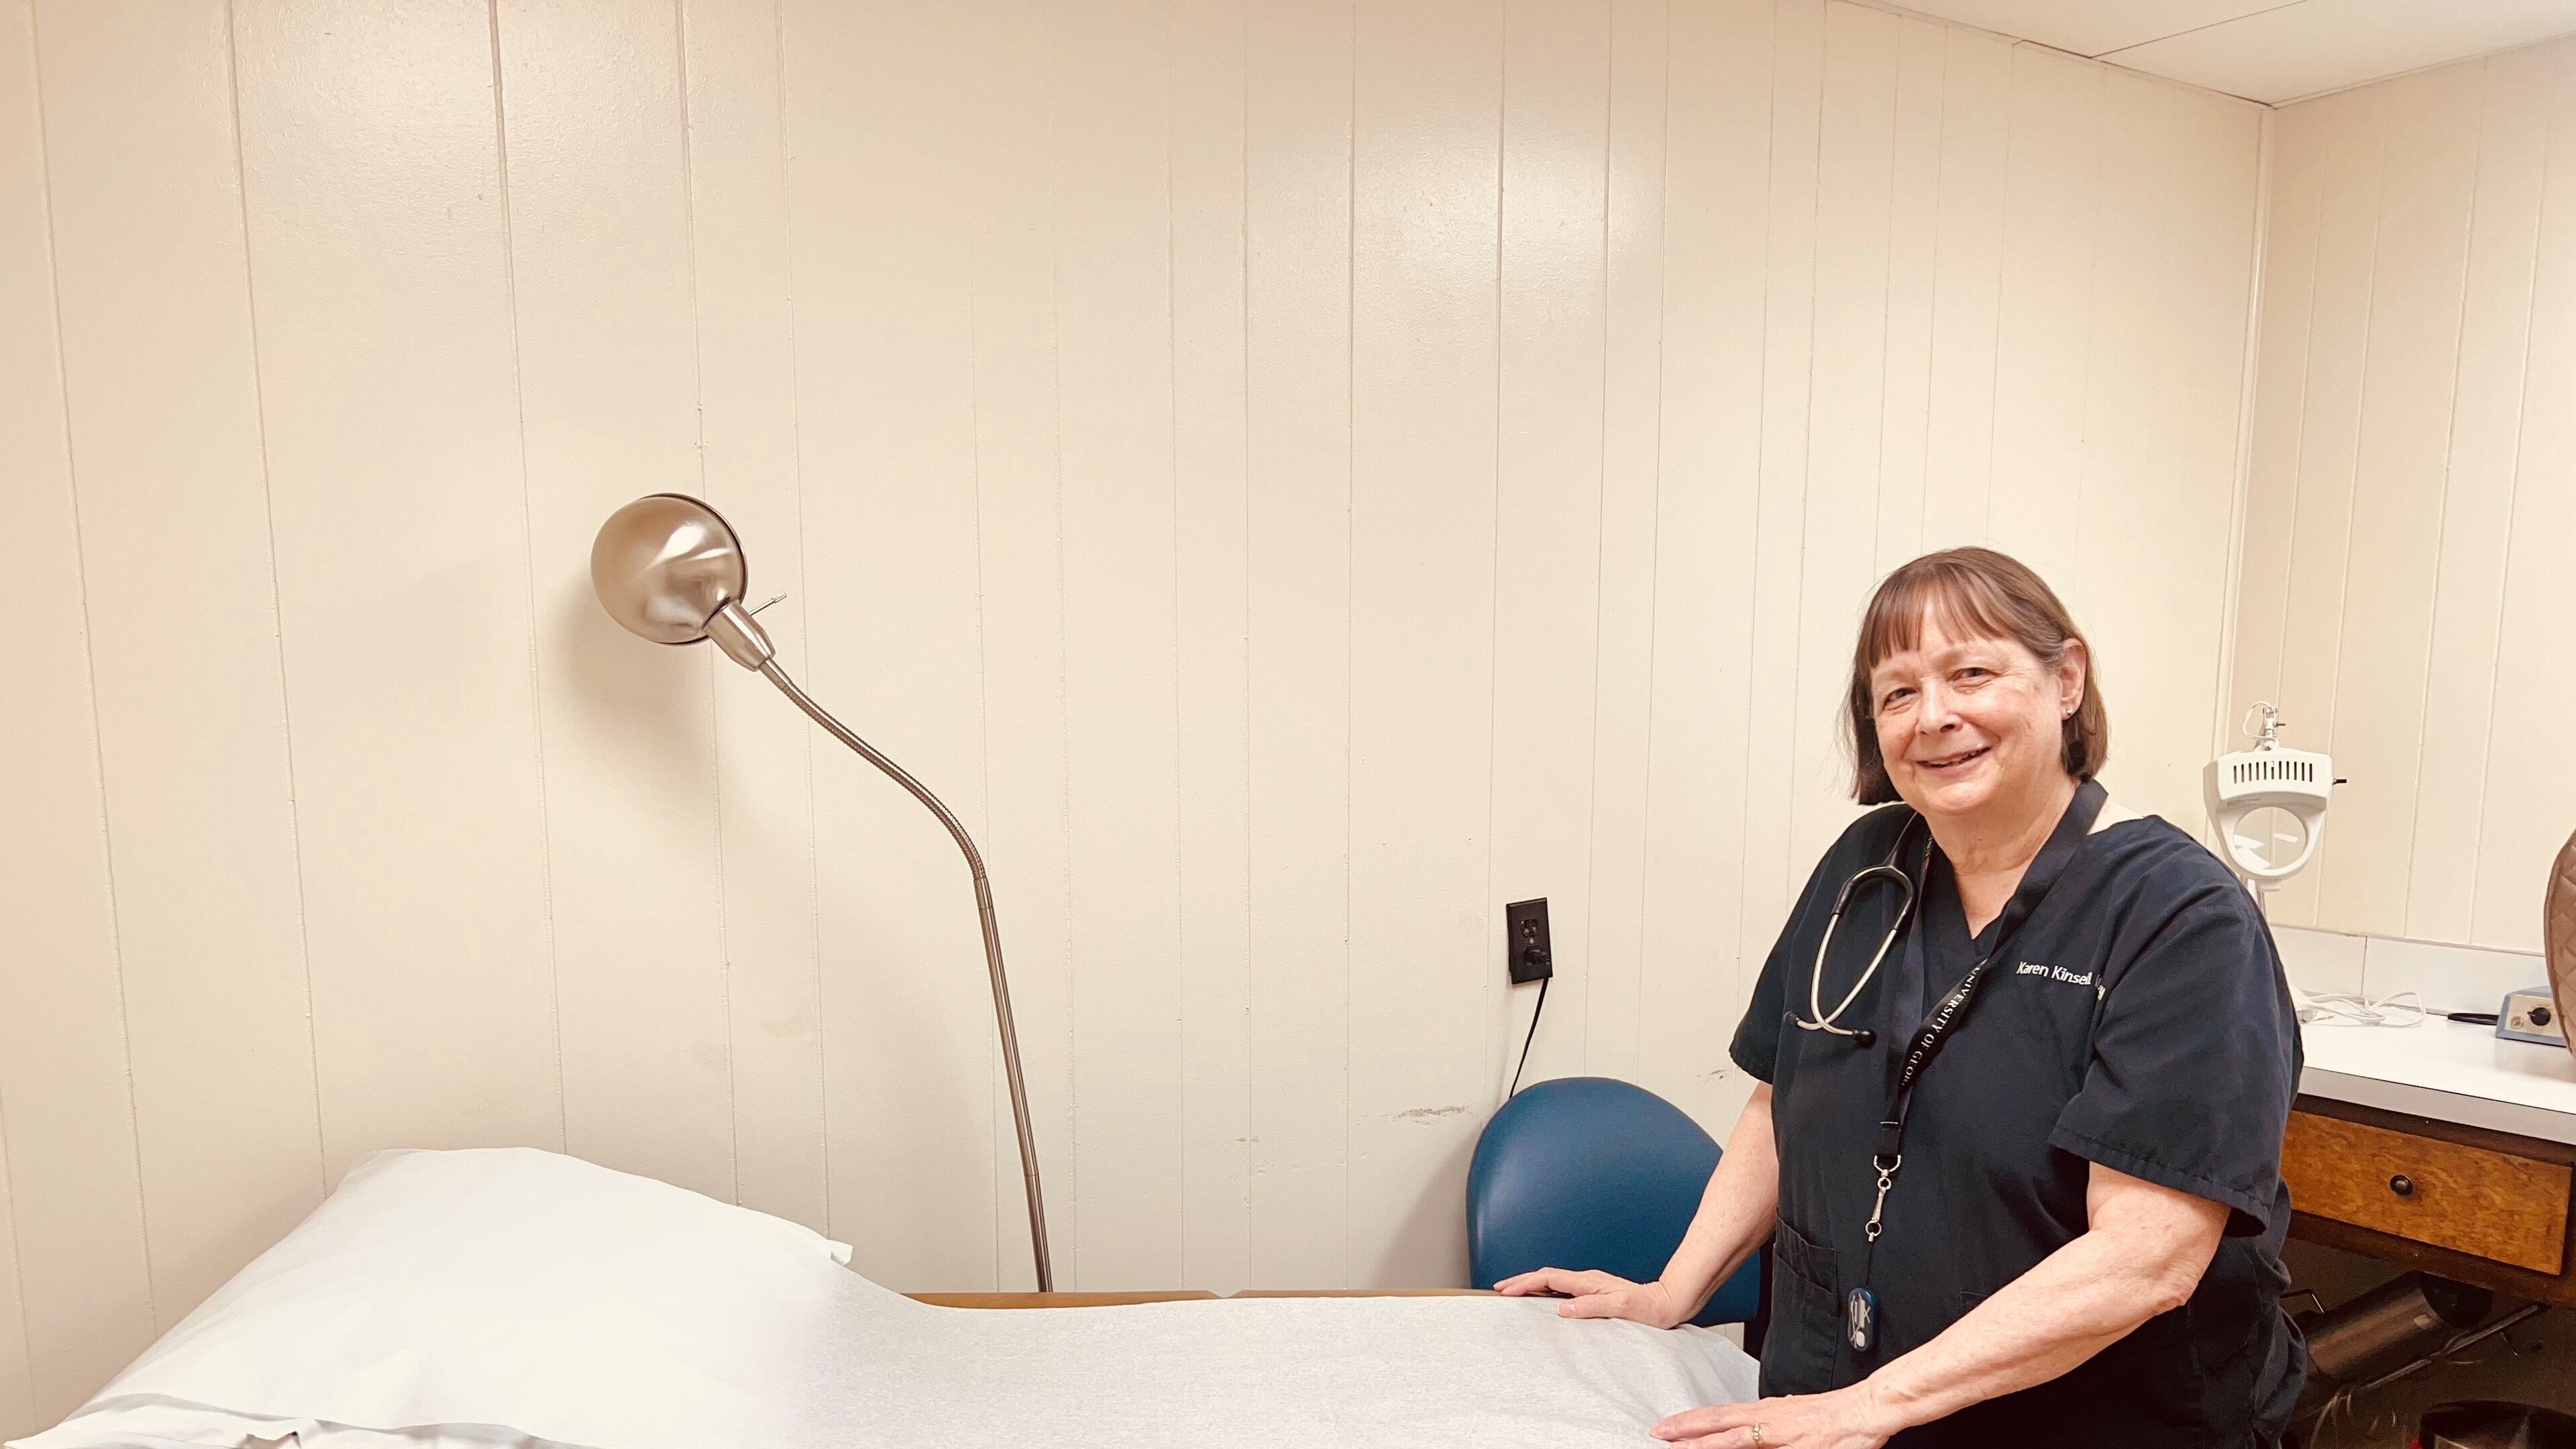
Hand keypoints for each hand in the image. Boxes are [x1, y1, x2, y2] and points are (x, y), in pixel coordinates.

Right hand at [1491, 1267, 1689, 1328]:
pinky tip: (1541, 1298)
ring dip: (1530, 1284)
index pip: (1549, 1280)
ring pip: (1552, 1280)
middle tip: (1500, 1288)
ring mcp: (1591, 1285)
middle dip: (1520, 1281)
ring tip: (1513, 1291)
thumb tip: (1562, 1308)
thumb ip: (1591, 1306)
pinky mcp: (1595, 1292)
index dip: (1525, 1284)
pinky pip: (1562, 1288)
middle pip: (1546, 1276)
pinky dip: (1544, 1290)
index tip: (1506, 1291)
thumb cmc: (1648, 1309)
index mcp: (1589, 1282)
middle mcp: (1587, 1280)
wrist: (1668, 1303)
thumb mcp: (1621, 1308)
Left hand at [1651, 1385, 1898, 1448]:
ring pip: (1733, 1437)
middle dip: (1685, 1429)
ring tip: (1676, 1447)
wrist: (1866, 1409)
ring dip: (1703, 1443)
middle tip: (1656, 1433)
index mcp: (1767, 1411)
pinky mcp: (1795, 1445)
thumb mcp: (1798, 1415)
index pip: (1721, 1415)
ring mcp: (1780, 1432)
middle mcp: (1768, 1418)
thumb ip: (1776, 1420)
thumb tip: (1761, 1424)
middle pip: (1718, 1422)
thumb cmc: (1836, 1416)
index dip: (1692, 1421)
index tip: (1667, 1426)